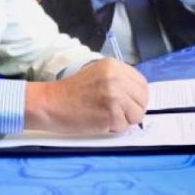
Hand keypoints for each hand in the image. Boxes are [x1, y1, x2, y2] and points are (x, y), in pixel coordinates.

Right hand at [25, 58, 147, 133]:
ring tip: (104, 115)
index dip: (136, 96)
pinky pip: (123, 127)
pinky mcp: (111, 114)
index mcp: (113, 66)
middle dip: (133, 109)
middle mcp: (116, 78)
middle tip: (115, 112)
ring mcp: (115, 96)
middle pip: (143, 99)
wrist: (50, 103)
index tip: (127, 103)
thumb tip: (137, 95)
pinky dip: (113, 128)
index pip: (142, 83)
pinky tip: (98, 121)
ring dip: (123, 120)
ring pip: (137, 115)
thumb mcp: (97, 74)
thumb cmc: (71, 92)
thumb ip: (118, 80)